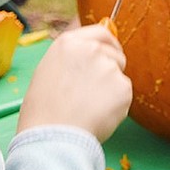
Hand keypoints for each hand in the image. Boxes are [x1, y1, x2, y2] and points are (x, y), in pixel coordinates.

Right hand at [17, 24, 131, 141]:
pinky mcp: (123, 87)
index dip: (108, 44)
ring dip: (112, 90)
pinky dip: (117, 106)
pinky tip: (97, 115)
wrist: (52, 137)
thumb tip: (97, 49)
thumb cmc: (44, 110)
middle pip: (115, 54)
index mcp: (69, 42)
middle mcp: (91, 49)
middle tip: (94, 92)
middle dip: (111, 69)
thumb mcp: (50, 70)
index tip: (111, 53)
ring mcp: (108, 67)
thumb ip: (73, 57)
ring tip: (89, 107)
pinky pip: (125, 95)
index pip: (102, 32)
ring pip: (119, 76)